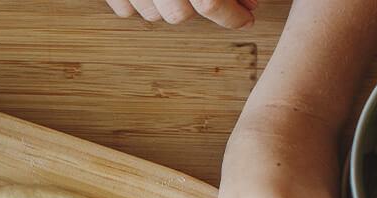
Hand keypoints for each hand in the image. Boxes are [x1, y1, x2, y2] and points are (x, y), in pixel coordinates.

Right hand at [104, 0, 256, 27]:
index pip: (211, 2)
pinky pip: (126, 9)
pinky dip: (139, 4)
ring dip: (170, 6)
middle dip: (201, 8)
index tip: (248, 17)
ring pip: (153, 15)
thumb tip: (250, 1)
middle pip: (180, 15)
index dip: (233, 14)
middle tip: (224, 2)